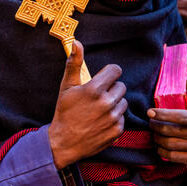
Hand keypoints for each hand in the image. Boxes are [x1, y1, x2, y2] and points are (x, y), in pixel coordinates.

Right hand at [48, 40, 127, 169]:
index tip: (104, 78)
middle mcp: (106, 103)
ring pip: (123, 102)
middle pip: (121, 86)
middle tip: (98, 96)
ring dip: (114, 103)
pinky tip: (101, 121)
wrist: (63, 143)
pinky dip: (114, 118)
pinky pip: (123, 117)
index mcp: (94, 89)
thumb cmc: (64, 112)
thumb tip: (77, 42)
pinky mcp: (117, 131)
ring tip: (99, 109)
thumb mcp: (67, 86)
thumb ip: (74, 63)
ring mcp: (112, 118)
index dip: (110, 73)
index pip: (115, 71)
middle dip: (111, 89)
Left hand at [147, 77, 186, 166]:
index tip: (149, 112)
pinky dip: (162, 151)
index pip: (180, 116)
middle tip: (151, 122)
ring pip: (170, 144)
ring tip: (154, 133)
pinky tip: (159, 145)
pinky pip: (173, 156)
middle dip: (156, 126)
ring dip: (157, 138)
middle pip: (171, 131)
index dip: (163, 114)